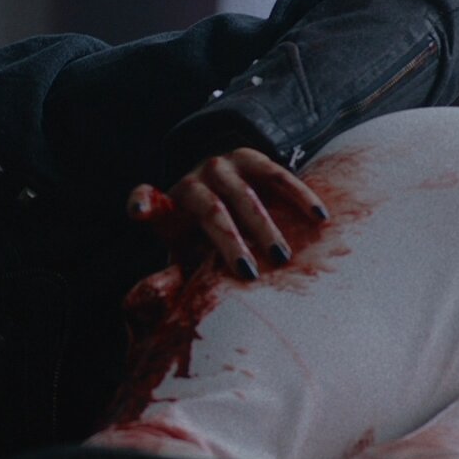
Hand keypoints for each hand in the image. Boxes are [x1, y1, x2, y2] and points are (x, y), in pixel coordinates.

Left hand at [127, 148, 328, 278]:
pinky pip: (277, 175)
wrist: (222, 192)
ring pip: (246, 194)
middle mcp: (192, 180)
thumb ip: (171, 276)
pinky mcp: (250, 158)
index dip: (143, 204)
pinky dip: (298, 196)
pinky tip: (319, 216)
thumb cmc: (200, 237)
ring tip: (282, 257)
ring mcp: (222, 165)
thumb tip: (153, 300)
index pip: (146, 201)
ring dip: (265, 227)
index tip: (139, 212)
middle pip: (211, 210)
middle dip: (231, 243)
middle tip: (249, 275)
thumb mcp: (183, 255)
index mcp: (169, 204)